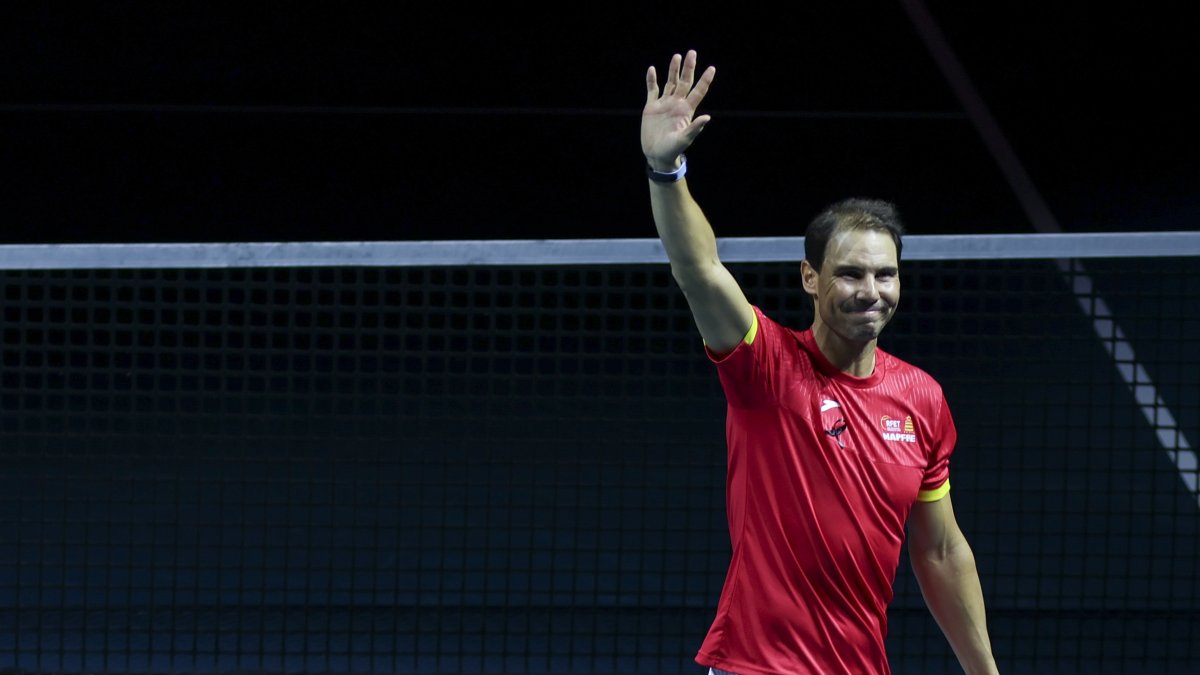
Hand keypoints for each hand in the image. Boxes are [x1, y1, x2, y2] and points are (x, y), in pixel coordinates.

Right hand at [641, 50, 714, 171]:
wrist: (656, 155)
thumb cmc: (673, 150)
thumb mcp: (685, 139)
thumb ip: (695, 128)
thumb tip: (707, 117)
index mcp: (686, 110)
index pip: (698, 92)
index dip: (705, 80)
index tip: (712, 68)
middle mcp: (677, 104)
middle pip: (685, 82)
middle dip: (689, 68)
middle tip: (692, 52)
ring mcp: (664, 104)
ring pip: (670, 83)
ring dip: (673, 70)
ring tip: (677, 56)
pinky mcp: (652, 107)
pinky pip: (652, 90)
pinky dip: (652, 80)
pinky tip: (652, 70)